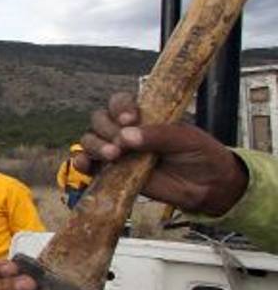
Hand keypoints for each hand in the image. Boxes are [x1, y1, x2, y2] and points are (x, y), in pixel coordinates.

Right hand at [77, 92, 247, 215]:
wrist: (207, 186)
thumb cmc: (199, 154)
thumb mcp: (185, 139)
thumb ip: (157, 136)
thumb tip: (125, 137)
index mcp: (143, 115)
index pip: (119, 102)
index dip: (120, 108)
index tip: (130, 119)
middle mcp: (126, 130)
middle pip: (99, 120)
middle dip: (106, 129)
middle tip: (121, 145)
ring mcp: (118, 152)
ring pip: (90, 140)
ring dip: (95, 145)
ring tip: (113, 156)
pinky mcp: (112, 173)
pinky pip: (88, 165)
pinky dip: (82, 163)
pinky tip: (84, 164)